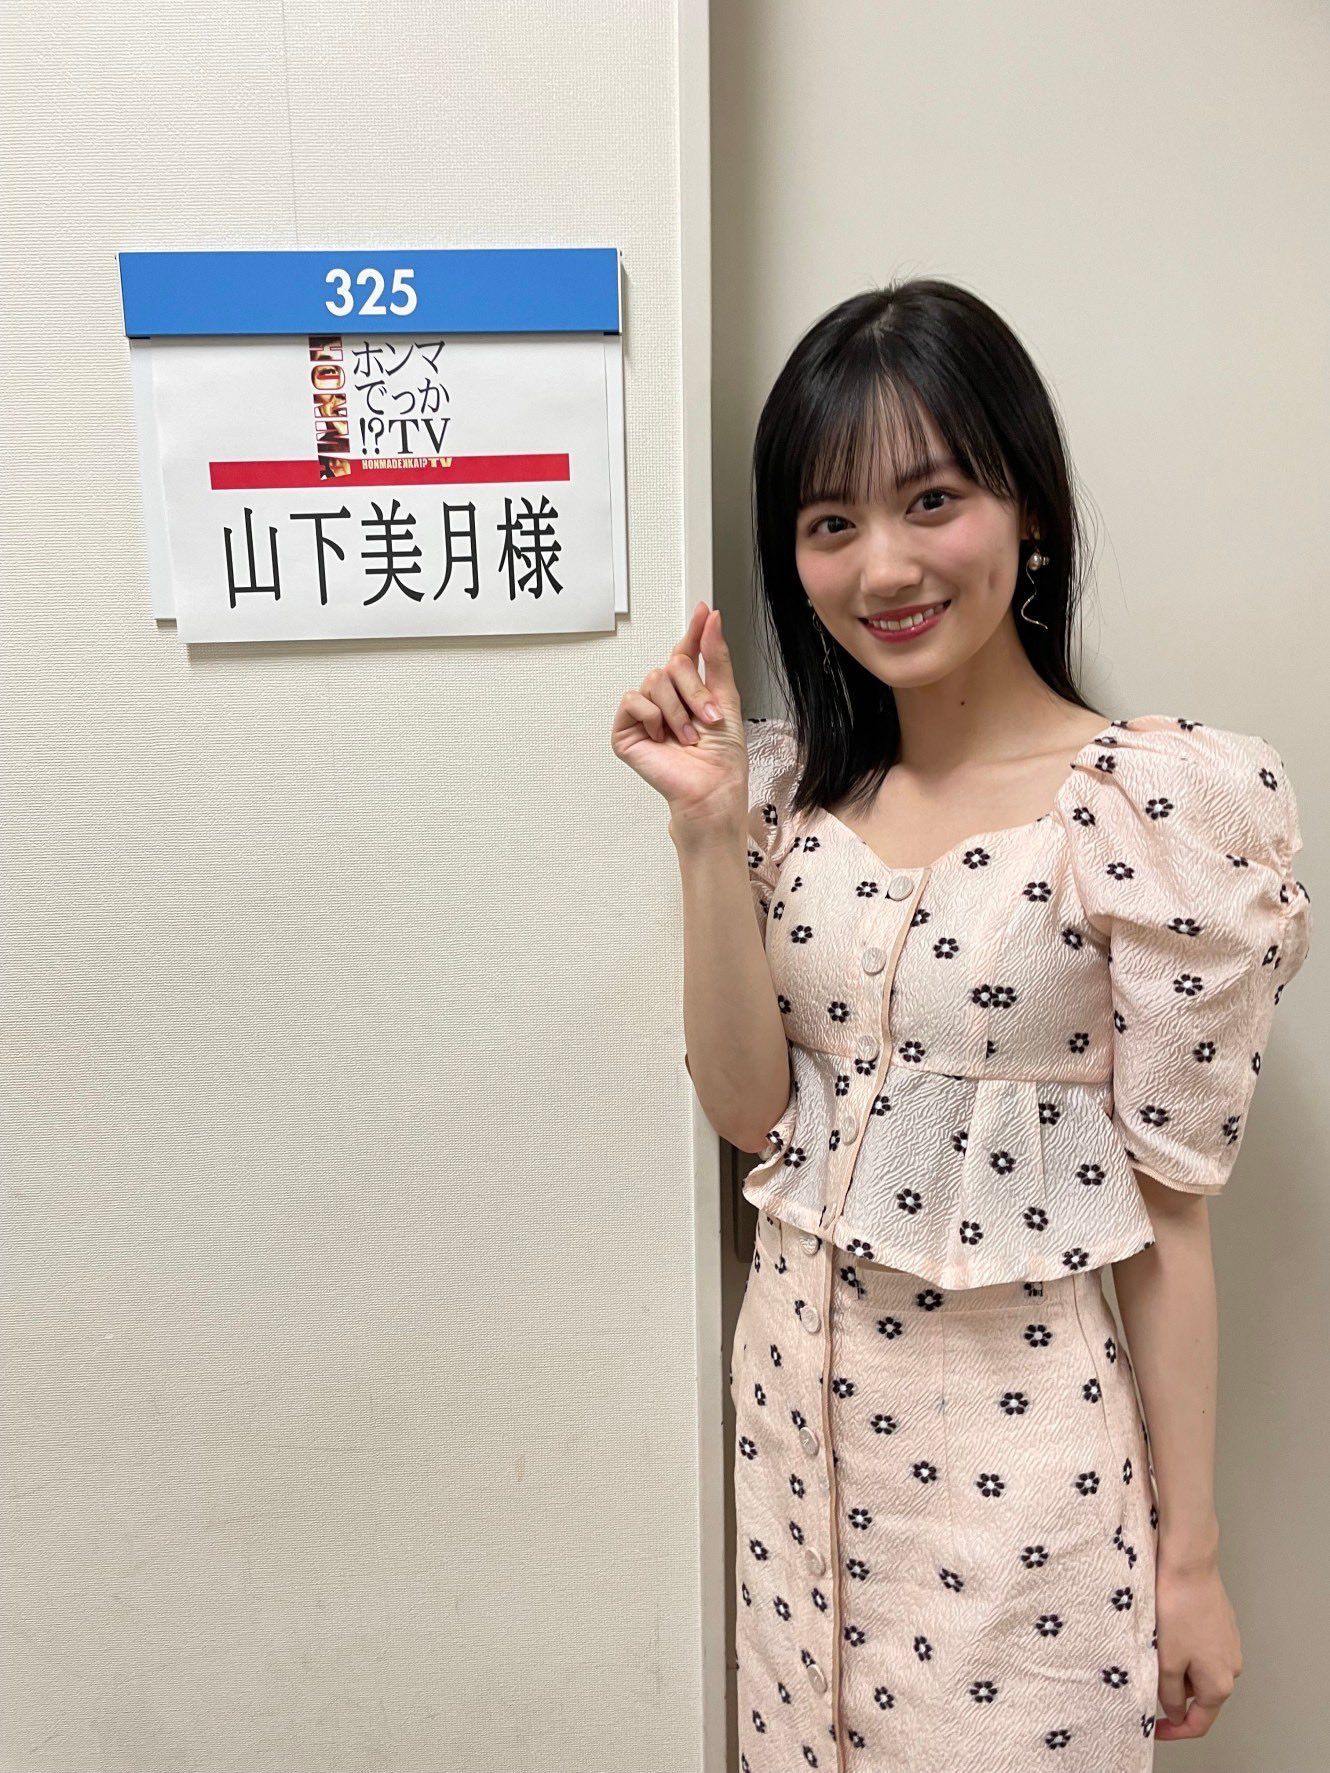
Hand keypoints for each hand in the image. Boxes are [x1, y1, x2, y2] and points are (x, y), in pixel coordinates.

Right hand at [611, 601, 748, 826]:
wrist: (711, 789)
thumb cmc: (721, 757)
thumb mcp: (727, 699)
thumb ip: (716, 658)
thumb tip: (711, 618)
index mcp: (689, 691)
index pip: (686, 652)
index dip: (694, 631)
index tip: (704, 609)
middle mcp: (665, 699)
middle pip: (672, 664)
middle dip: (694, 691)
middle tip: (707, 720)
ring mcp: (644, 714)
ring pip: (654, 680)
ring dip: (677, 710)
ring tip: (687, 737)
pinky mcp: (626, 730)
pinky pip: (633, 700)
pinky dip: (652, 716)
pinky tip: (661, 736)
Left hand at [1152, 1554, 1242, 1741]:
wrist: (1189, 1564)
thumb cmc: (1177, 1610)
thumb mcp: (1166, 1661)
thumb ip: (1170, 1695)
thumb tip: (1176, 1715)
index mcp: (1219, 1684)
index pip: (1198, 1723)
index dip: (1174, 1731)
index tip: (1153, 1728)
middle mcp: (1231, 1668)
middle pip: (1198, 1695)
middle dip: (1172, 1691)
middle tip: (1147, 1672)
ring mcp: (1229, 1645)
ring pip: (1197, 1670)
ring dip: (1176, 1666)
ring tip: (1155, 1644)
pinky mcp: (1222, 1625)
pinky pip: (1201, 1649)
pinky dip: (1183, 1648)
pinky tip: (1167, 1628)